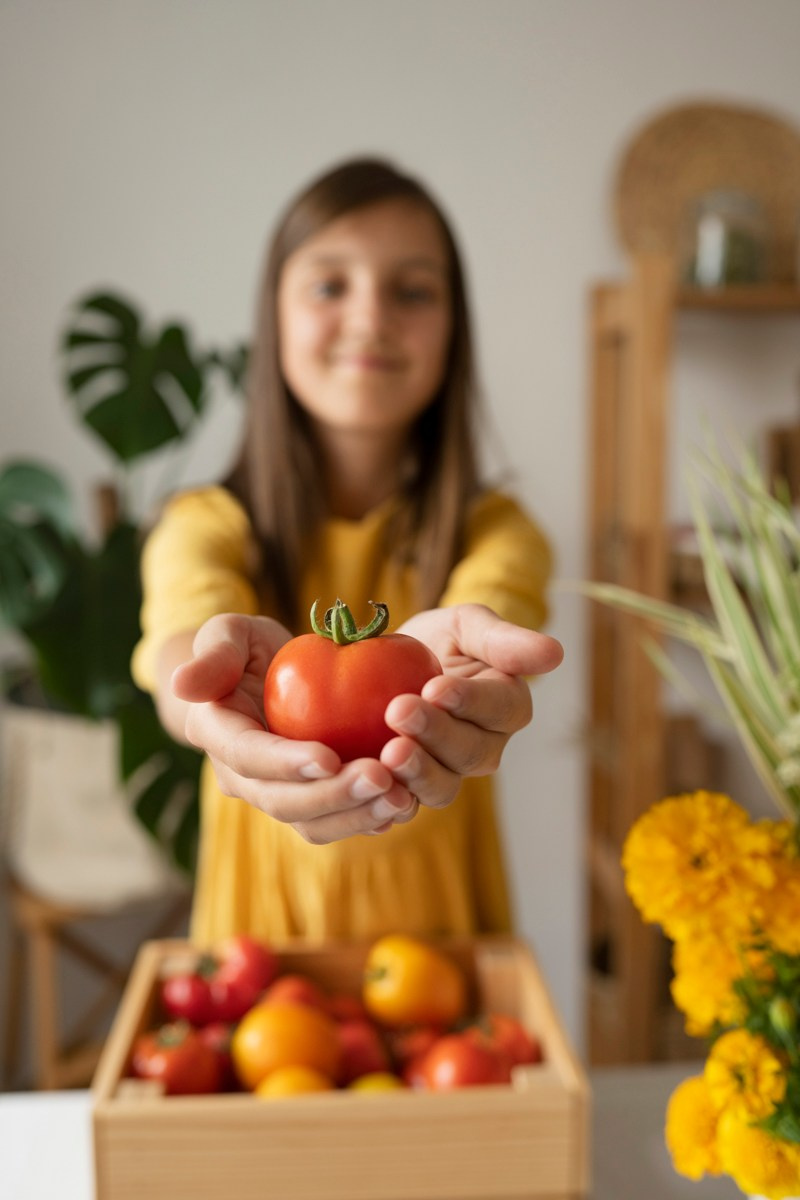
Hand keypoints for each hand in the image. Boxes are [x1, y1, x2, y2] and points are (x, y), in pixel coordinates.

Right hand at [170, 613, 417, 843]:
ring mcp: (276, 795)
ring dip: (357, 816)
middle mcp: (242, 777)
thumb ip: (213, 652)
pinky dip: (369, 818)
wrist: (265, 679)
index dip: (286, 762)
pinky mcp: (309, 802)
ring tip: (401, 797)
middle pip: (283, 801)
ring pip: (312, 823)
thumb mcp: (230, 633)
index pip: (248, 757)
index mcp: (218, 735)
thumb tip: (182, 683)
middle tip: (382, 777)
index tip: (328, 757)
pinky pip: (337, 821)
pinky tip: (405, 804)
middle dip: (333, 796)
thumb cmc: (247, 648)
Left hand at [379, 603, 562, 811]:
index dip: (470, 701)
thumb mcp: (466, 625)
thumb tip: (556, 653)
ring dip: (416, 772)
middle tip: (398, 711)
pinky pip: (407, 805)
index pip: (500, 708)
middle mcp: (486, 747)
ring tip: (387, 753)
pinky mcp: (414, 791)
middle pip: (471, 752)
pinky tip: (367, 784)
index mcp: (508, 706)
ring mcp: (449, 773)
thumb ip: (503, 638)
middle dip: (435, 734)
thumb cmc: (439, 641)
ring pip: (443, 787)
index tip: (436, 687)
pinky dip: (390, 800)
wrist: (393, 667)